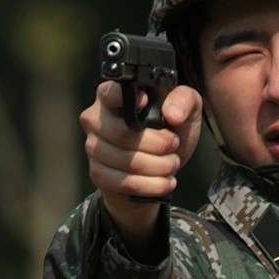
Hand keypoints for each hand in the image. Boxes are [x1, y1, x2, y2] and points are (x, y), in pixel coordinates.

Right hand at [81, 81, 203, 256]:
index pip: (111, 93)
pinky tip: (166, 181)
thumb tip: (172, 114)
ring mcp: (93, 148)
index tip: (147, 102)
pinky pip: (128, 183)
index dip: (129, 100)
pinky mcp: (98, 174)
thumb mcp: (185, 110)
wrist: (160, 168)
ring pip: (130, 162)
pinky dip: (154, 185)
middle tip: (174, 144)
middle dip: (159, 144)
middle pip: (124, 134)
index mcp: (111, 95)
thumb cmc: (168, 132)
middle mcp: (95, 119)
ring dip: (161, 166)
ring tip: (172, 163)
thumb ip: (184, 100)